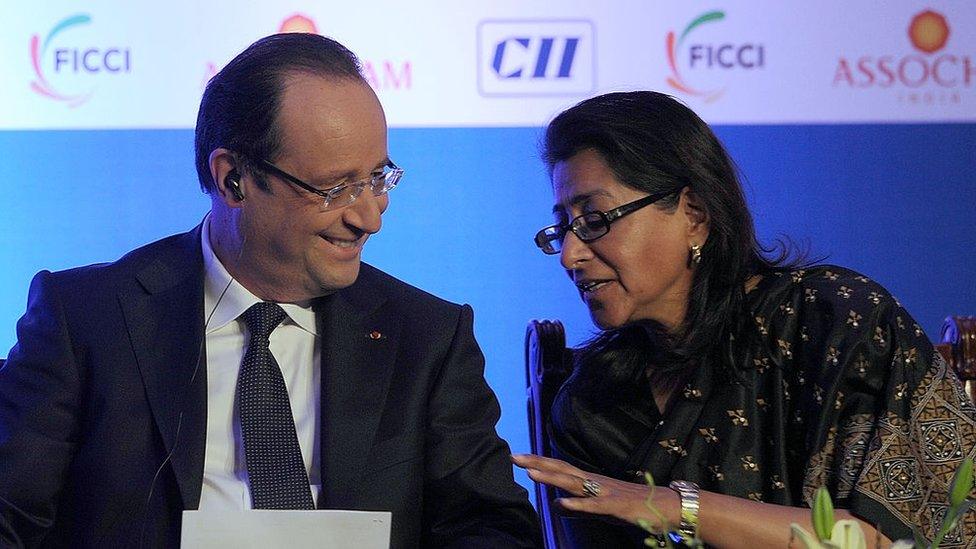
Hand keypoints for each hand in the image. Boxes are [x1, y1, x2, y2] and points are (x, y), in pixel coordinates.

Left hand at [511, 453, 678, 530]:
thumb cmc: (634, 507)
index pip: (560, 469)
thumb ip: (578, 507)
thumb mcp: (600, 509)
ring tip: (531, 473)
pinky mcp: (616, 507)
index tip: (519, 458)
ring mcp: (605, 493)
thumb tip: (555, 505)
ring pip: (574, 484)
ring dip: (552, 478)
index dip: (540, 463)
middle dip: (538, 463)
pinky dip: (577, 504)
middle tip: (514, 456)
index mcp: (591, 482)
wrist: (667, 507)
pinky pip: (594, 506)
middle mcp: (595, 482)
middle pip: (562, 470)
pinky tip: (561, 503)